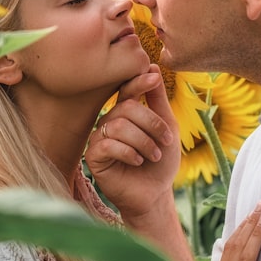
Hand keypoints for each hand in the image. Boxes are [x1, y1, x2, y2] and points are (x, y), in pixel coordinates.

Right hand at [86, 64, 179, 219]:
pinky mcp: (94, 156)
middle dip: (152, 124)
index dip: (139, 82)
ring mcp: (100, 138)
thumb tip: (153, 67)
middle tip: (165, 141)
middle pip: (126, 107)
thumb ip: (158, 100)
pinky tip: (137, 162)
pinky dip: (129, 152)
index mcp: (126, 112)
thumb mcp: (167, 127)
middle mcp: (110, 121)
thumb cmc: (161, 161)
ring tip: (154, 155)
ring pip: (119, 125)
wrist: (155, 193)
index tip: (154, 77)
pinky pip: (108, 145)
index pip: (127, 90)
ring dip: (144, 141)